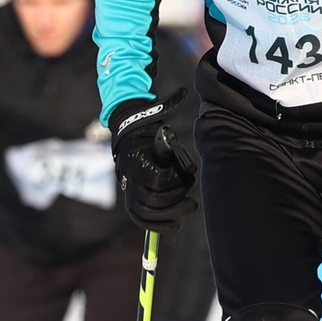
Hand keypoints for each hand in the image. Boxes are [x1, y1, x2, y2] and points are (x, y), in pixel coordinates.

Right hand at [108, 97, 195, 228]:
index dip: (176, 182)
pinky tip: (173, 226)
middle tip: (194, 203)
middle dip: (177, 203)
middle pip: (153, 202)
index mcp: (138, 161)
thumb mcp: (161, 128)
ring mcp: (129, 189)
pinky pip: (140, 218)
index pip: (159, 181)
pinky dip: (157, 226)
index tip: (187, 177)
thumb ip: (172, 125)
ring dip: (169, 217)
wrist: (128, 136)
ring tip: (187, 210)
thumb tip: (184, 94)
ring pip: (146, 214)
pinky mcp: (131, 197)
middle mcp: (130, 178)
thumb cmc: (149, 131)